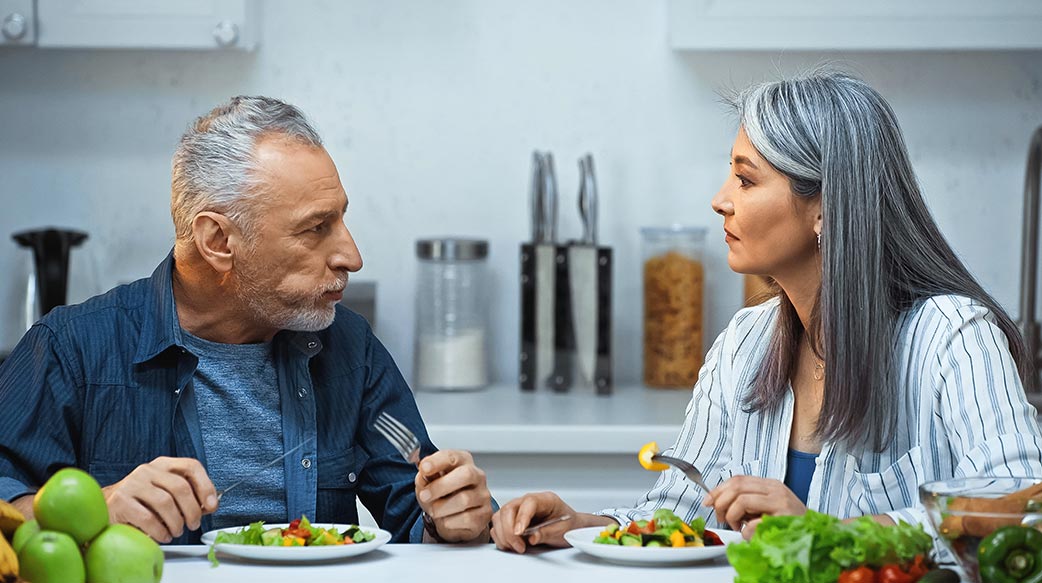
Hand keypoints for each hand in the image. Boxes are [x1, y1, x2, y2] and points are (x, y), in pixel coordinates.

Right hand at [103, 456, 217, 542]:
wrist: (104, 509)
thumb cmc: (141, 504)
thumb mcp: (165, 494)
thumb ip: (188, 497)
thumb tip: (210, 505)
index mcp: (162, 465)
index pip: (191, 466)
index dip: (206, 486)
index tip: (212, 505)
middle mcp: (147, 470)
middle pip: (181, 487)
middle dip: (192, 510)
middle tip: (193, 524)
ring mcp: (131, 484)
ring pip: (165, 502)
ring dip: (176, 522)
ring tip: (176, 531)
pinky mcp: (120, 502)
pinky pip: (148, 518)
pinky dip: (160, 531)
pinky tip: (162, 535)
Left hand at [414, 449, 491, 542]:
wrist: (453, 518)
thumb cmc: (442, 495)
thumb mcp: (428, 483)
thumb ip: (424, 477)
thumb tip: (423, 476)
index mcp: (463, 461)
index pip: (453, 457)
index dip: (437, 462)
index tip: (424, 468)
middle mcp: (477, 476)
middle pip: (466, 475)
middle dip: (441, 486)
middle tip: (424, 495)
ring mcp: (483, 495)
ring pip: (464, 499)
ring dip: (442, 507)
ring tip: (434, 510)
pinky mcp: (484, 514)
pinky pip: (467, 518)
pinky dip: (450, 521)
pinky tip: (447, 519)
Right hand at [490, 492, 612, 552]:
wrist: (571, 528)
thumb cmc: (569, 525)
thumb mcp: (563, 531)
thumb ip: (547, 533)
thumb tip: (531, 537)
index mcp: (545, 499)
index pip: (528, 502)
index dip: (522, 517)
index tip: (519, 533)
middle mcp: (529, 502)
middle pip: (509, 509)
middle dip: (509, 531)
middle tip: (519, 547)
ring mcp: (519, 510)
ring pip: (500, 517)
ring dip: (504, 535)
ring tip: (517, 547)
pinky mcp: (512, 520)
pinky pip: (498, 526)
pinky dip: (501, 537)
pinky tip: (511, 545)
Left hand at [702, 476, 805, 539]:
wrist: (815, 532)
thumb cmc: (788, 521)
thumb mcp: (766, 506)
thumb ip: (747, 501)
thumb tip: (719, 502)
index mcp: (769, 485)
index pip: (737, 479)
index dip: (718, 490)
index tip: (707, 501)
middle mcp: (775, 490)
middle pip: (736, 487)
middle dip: (721, 502)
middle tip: (721, 517)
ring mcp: (780, 503)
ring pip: (742, 501)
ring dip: (732, 516)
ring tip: (737, 526)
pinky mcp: (784, 519)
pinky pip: (754, 523)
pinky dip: (746, 531)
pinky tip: (750, 534)